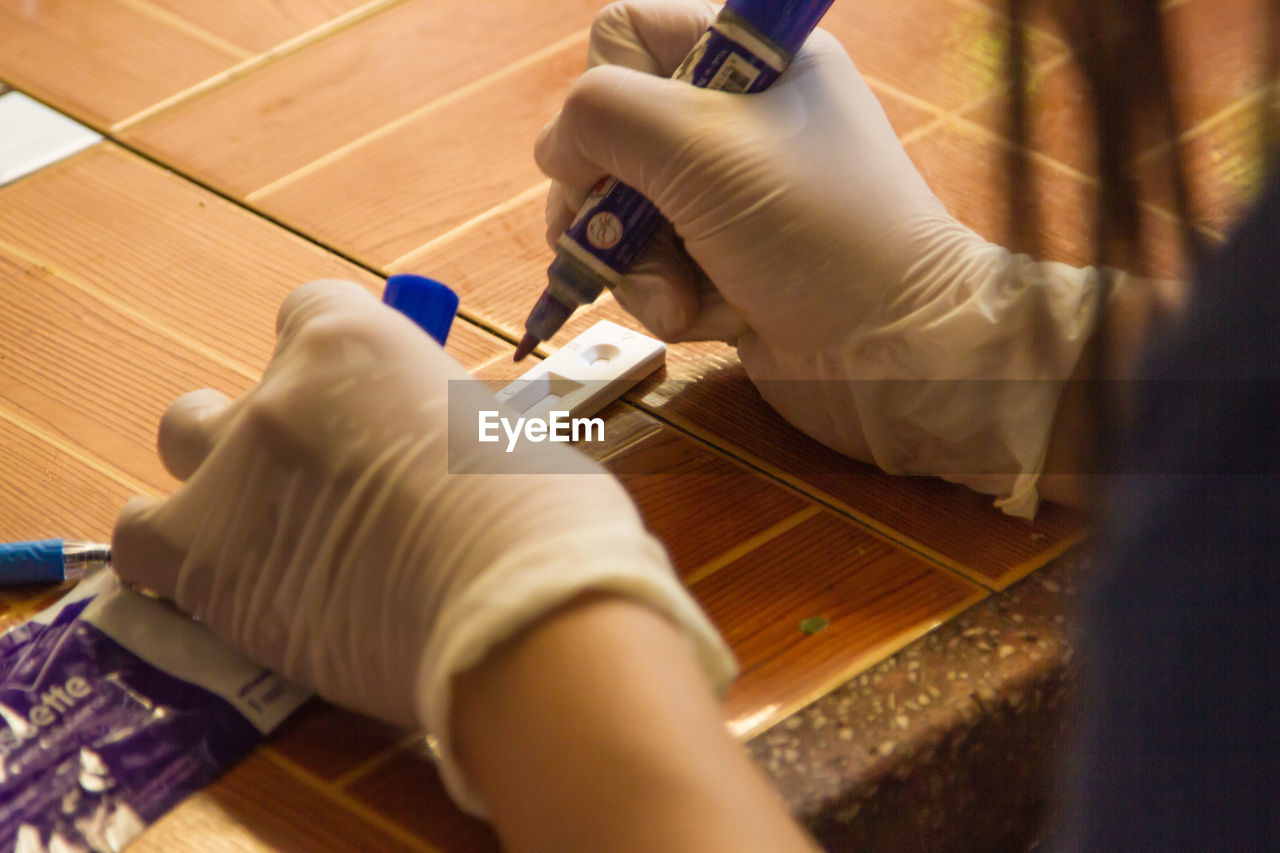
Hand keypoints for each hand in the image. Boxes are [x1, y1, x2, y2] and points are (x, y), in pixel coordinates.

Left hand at [111, 279, 733, 813]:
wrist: (512, 612)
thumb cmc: (541, 517)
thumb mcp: (497, 432)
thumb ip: (438, 426)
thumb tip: (438, 457)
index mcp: (355, 343)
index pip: (307, 311)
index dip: (332, 366)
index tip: (357, 406)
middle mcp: (278, 395)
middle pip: (236, 392)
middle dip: (265, 430)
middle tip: (319, 489)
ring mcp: (231, 477)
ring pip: (181, 445)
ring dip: (213, 479)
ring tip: (263, 533)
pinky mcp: (205, 565)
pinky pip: (141, 542)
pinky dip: (173, 555)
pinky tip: (225, 582)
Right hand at [535, 0, 1101, 515]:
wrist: (892, 354)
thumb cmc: (813, 231)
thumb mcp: (700, 146)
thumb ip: (603, 116)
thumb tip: (554, 147)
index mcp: (749, 62)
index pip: (625, 36)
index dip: (601, 94)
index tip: (615, 154)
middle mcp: (736, 123)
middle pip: (608, 137)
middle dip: (606, 202)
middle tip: (622, 239)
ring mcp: (727, 200)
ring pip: (619, 215)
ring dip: (635, 266)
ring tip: (678, 298)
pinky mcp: (721, 267)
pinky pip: (650, 271)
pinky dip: (665, 301)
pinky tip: (707, 322)